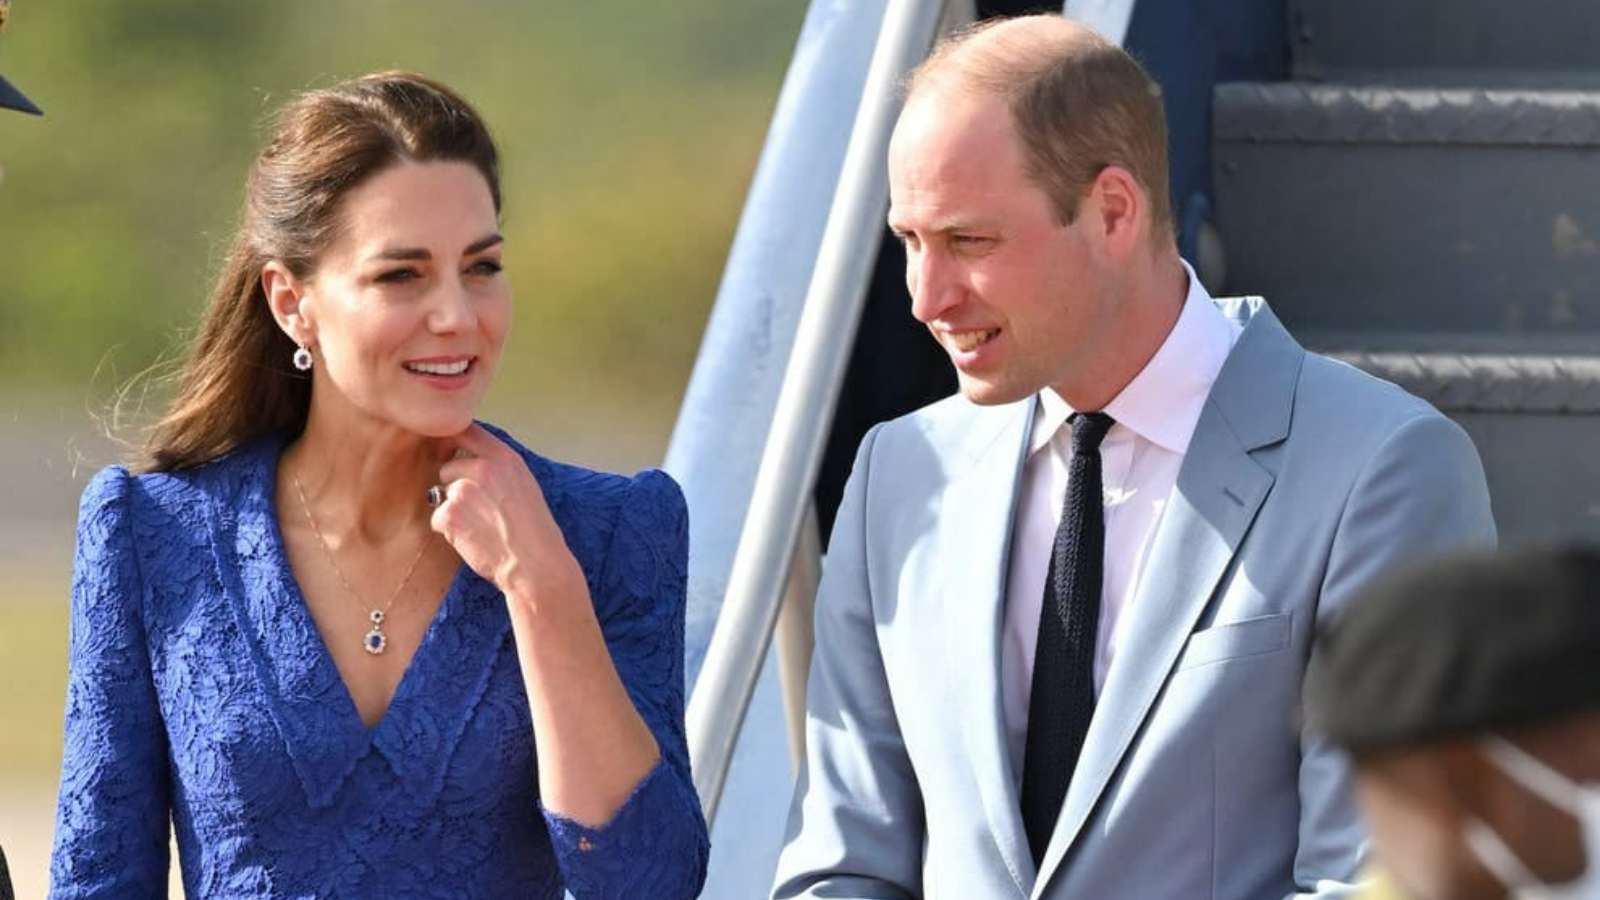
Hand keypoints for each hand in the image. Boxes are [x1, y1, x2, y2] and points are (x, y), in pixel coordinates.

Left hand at [431, 425, 585, 606]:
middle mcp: (482, 468)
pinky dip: (449, 531)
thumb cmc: (535, 531)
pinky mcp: (449, 514)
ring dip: (452, 510)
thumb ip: (498, 468)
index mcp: (505, 458)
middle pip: (448, 467)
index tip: (449, 451)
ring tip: (479, 527)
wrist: (536, 565)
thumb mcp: (525, 484)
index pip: (466, 431)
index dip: (452, 440)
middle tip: (478, 510)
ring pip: (441, 493)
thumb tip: (470, 460)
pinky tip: (472, 539)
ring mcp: (463, 490)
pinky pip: (437, 518)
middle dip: (455, 487)